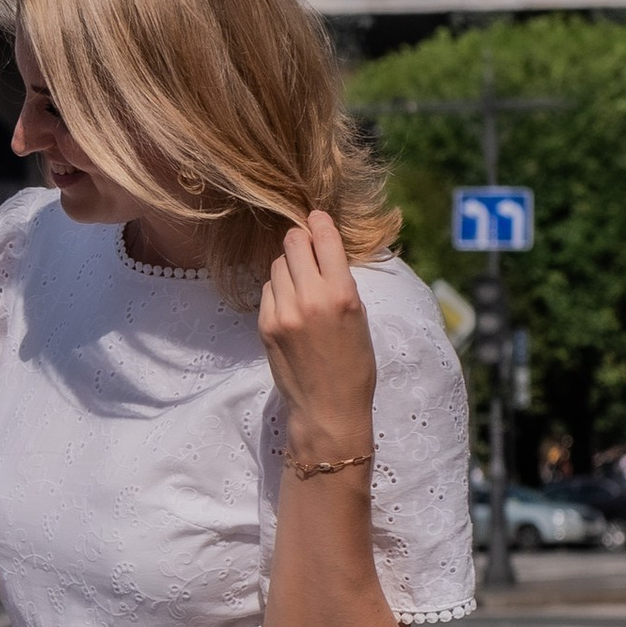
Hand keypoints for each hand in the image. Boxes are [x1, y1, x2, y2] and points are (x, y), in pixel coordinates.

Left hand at [259, 208, 375, 465]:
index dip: (319, 223)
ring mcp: (283, 312)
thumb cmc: (355, 365)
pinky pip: (268, 289)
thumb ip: (340, 281)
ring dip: (288, 266)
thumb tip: (323, 248)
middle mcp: (310, 298)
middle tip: (306, 248)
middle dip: (300, 241)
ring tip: (301, 284)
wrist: (328, 409)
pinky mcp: (265, 325)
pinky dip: (278, 290)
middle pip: (293, 243)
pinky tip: (290, 306)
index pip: (324, 238)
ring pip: (277, 265)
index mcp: (341, 294)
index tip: (316, 218)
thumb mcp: (360, 317)